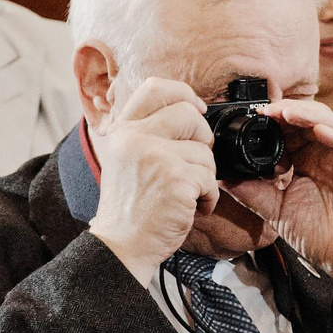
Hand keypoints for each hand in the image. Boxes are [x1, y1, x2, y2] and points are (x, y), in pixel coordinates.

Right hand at [87, 77, 217, 284]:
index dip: (183, 94)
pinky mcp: (176, 179)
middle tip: (193, 165)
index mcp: (123, 129)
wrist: (122, 245)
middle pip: (190, 115)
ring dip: (204, 176)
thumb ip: (148, 133)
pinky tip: (190, 208)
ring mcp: (155, 157)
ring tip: (184, 194)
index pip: (155, 87)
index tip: (196, 109)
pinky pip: (211, 179)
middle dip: (203, 140)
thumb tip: (190, 112)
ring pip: (205, 151)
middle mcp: (135, 138)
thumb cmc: (130, 207)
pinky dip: (208, 198)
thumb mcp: (126, 158)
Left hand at [253, 98, 332, 292]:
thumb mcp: (277, 210)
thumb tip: (221, 178)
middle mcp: (330, 153)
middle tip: (264, 110)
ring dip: (310, 115)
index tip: (252, 116)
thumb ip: (251, 192)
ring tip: (287, 112)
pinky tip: (320, 131)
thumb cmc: (320, 235)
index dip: (274, 119)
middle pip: (312, 118)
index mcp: (310, 159)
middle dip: (288, 111)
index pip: (293, 128)